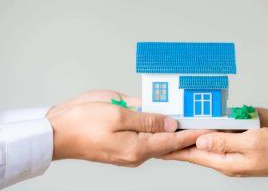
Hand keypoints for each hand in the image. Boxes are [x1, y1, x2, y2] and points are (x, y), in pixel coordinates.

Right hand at [47, 90, 208, 166]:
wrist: (56, 132)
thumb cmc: (81, 122)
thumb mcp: (117, 114)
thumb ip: (147, 119)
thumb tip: (171, 123)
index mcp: (136, 147)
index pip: (173, 140)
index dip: (193, 134)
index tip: (210, 129)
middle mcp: (135, 153)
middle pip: (168, 142)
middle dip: (186, 133)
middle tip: (204, 122)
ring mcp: (128, 151)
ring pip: (157, 140)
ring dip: (172, 130)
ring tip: (189, 119)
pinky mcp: (122, 144)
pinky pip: (144, 137)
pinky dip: (156, 129)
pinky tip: (162, 120)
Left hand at [162, 128, 267, 176]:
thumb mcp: (250, 145)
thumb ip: (224, 142)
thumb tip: (200, 140)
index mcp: (224, 160)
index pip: (191, 155)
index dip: (173, 150)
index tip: (156, 146)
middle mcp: (223, 152)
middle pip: (194, 146)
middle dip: (177, 138)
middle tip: (159, 129)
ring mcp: (229, 142)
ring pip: (204, 135)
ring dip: (190, 128)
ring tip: (172, 121)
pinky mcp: (236, 133)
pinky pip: (217, 128)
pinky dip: (206, 121)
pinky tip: (198, 115)